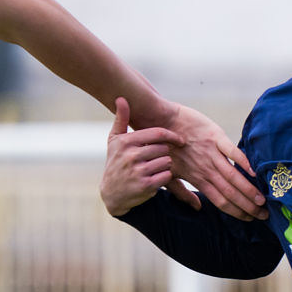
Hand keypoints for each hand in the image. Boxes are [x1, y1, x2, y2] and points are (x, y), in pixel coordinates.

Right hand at [100, 98, 183, 217]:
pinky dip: (165, 176)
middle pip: (164, 149)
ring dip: (165, 165)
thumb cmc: (116, 162)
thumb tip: (121, 98)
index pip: (157, 133)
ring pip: (167, 162)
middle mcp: (131, 156)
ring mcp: (138, 171)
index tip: (179, 140)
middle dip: (164, 153)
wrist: (112, 193)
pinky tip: (155, 177)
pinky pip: (167, 176)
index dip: (171, 136)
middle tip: (157, 158)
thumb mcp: (114, 141)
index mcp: (126, 142)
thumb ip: (120, 119)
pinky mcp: (146, 186)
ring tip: (154, 168)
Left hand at [162, 102, 263, 220]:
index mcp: (197, 179)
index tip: (250, 219)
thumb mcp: (169, 174)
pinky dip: (243, 161)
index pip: (220, 201)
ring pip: (233, 175)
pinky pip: (231, 150)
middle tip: (264, 215)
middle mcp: (205, 169)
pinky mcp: (214, 135)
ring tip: (263, 200)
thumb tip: (197, 208)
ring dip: (249, 189)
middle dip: (248, 206)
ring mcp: (210, 152)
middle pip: (230, 192)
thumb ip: (182, 192)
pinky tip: (255, 172)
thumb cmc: (162, 148)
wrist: (157, 119)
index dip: (236, 212)